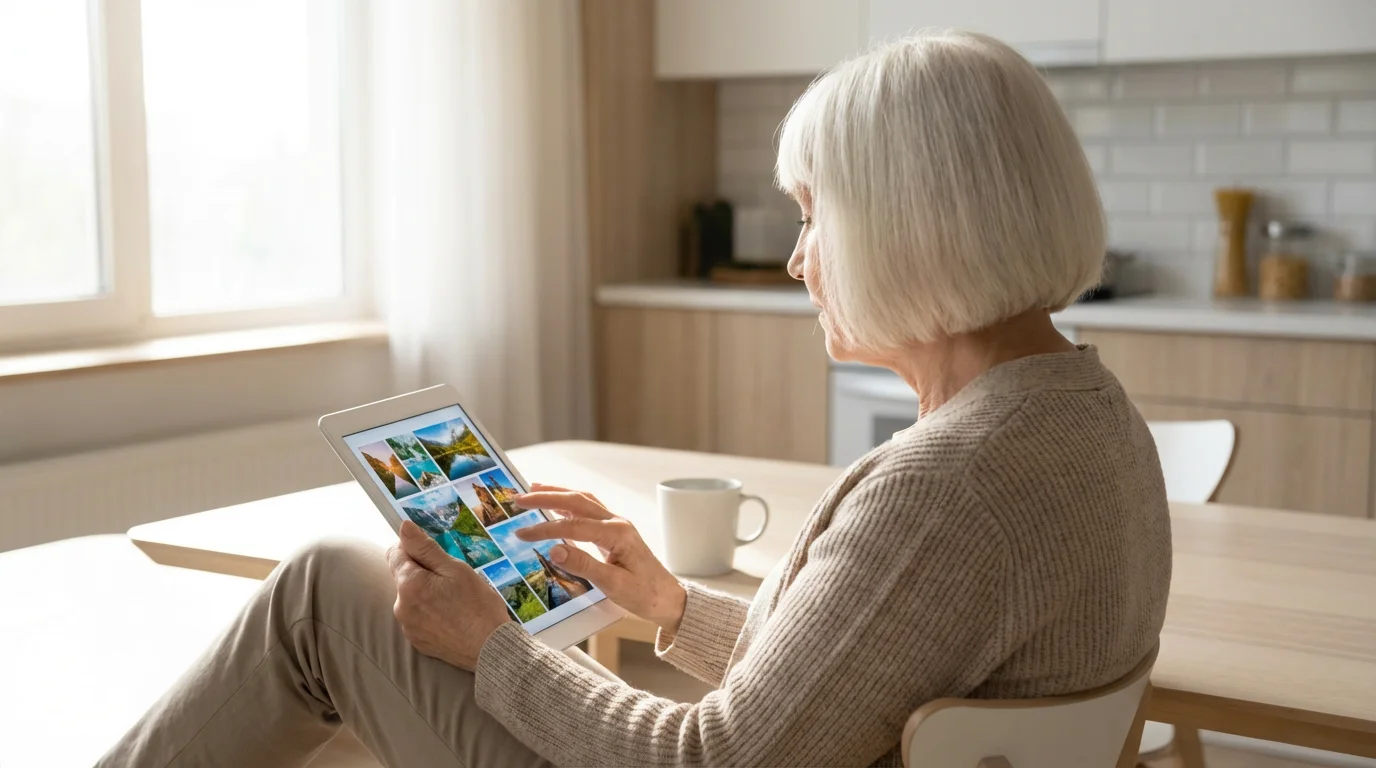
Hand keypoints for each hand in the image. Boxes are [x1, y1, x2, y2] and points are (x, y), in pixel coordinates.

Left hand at [387, 520, 512, 670]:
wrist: (490, 650)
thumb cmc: (478, 606)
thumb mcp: (456, 570)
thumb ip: (426, 548)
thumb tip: (404, 527)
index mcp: (409, 584)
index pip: (395, 553)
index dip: (413, 548)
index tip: (434, 553)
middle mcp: (401, 607)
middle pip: (403, 577)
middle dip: (422, 572)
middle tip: (452, 579)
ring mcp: (408, 627)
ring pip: (411, 598)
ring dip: (426, 593)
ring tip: (454, 600)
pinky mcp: (417, 642)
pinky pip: (418, 618)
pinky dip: (430, 613)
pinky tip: (452, 617)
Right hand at [514, 484, 686, 632]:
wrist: (668, 599)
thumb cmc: (644, 595)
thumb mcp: (613, 585)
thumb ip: (583, 565)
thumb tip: (554, 549)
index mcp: (617, 534)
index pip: (573, 526)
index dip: (545, 528)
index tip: (521, 533)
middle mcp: (617, 523)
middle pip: (577, 501)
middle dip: (546, 497)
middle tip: (519, 499)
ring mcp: (617, 524)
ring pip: (583, 500)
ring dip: (558, 493)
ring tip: (533, 489)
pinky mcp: (614, 531)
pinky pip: (589, 509)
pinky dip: (569, 503)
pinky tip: (556, 504)